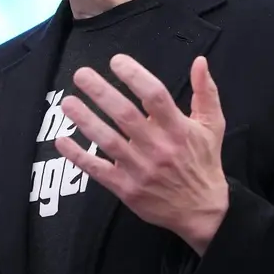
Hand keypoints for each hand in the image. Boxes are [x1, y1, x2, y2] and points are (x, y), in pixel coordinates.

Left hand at [54, 55, 228, 254]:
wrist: (202, 212)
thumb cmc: (204, 162)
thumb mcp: (212, 126)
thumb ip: (205, 92)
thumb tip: (199, 61)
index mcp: (179, 129)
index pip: (155, 96)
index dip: (135, 76)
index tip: (116, 61)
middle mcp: (158, 148)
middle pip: (125, 115)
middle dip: (101, 92)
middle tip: (81, 74)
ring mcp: (140, 170)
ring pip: (109, 141)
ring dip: (85, 120)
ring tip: (67, 102)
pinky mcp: (127, 189)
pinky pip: (98, 170)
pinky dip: (78, 156)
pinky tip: (61, 140)